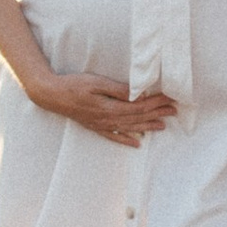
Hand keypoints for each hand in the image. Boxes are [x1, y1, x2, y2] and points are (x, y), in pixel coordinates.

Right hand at [27, 70, 178, 149]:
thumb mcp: (97, 82)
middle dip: (158, 113)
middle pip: (138, 117)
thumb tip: (139, 95)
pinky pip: (114, 137)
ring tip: (163, 125)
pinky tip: (137, 143)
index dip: (156, 103)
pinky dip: (127, 140)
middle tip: (174, 111)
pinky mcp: (95, 127)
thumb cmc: (74, 85)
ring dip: (148, 126)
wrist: (51, 95)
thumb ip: (118, 90)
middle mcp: (108, 119)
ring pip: (130, 128)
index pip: (139, 106)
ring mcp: (102, 125)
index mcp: (110, 108)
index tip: (170, 98)